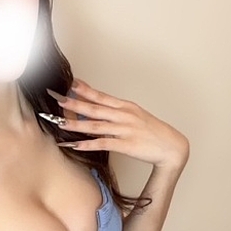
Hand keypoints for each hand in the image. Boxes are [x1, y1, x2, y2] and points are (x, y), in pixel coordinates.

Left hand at [48, 78, 189, 170]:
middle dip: (75, 104)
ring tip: (61, 123)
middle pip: (95, 108)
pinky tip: (76, 144)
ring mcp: (125, 130)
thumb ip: (116, 113)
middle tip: (58, 99)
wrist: (171, 146)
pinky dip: (88, 144)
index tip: (70, 84)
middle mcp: (124, 116)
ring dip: (77, 124)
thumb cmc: (152, 132)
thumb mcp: (135, 116)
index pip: (101, 96)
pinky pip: (104, 143)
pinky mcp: (127, 145)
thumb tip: (97, 110)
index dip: (85, 90)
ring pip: (97, 125)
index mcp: (126, 107)